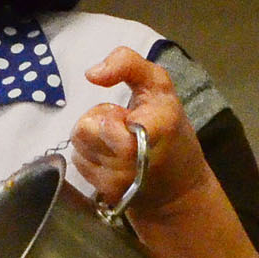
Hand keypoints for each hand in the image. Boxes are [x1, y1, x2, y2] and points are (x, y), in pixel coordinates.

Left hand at [63, 48, 205, 224]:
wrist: (179, 187)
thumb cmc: (170, 129)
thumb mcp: (158, 85)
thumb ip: (128, 64)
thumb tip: (92, 74)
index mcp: (157, 127)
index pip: (107, 122)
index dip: (109, 115)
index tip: (128, 116)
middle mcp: (134, 159)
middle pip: (84, 127)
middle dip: (99, 119)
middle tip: (124, 124)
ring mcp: (118, 180)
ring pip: (78, 143)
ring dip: (94, 136)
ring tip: (118, 139)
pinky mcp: (105, 193)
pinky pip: (79, 160)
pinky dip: (92, 154)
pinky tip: (113, 156)